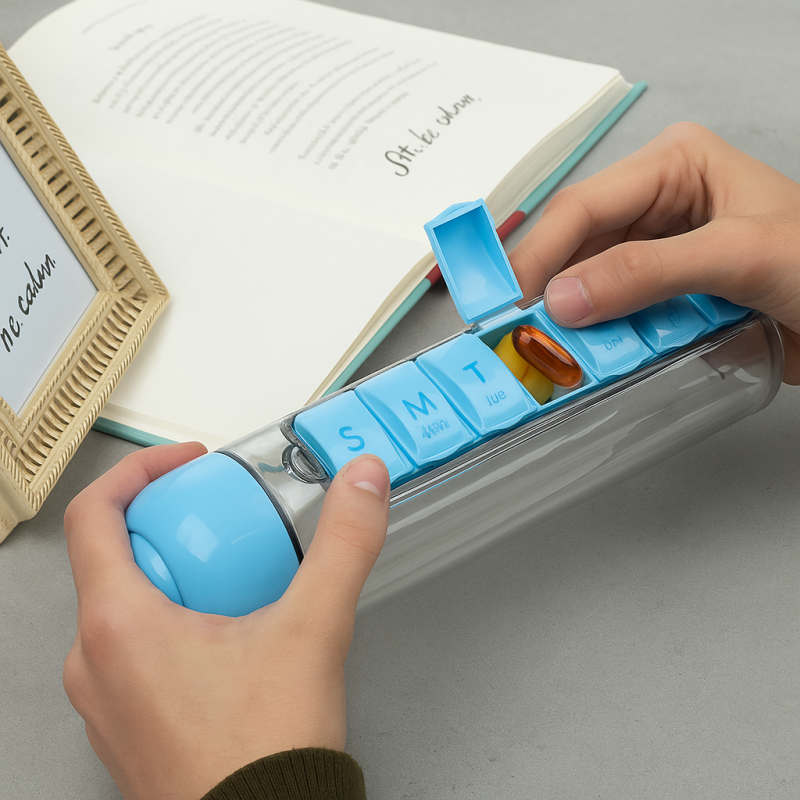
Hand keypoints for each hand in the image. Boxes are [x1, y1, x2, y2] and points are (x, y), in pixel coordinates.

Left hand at [62, 442, 389, 799]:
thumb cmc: (262, 756)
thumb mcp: (313, 630)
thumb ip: (342, 545)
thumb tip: (361, 482)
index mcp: (117, 625)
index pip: (94, 515)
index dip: (138, 472)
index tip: (185, 465)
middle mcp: (94, 662)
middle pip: (113, 558)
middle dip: (171, 525)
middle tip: (224, 522)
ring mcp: (105, 699)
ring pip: (123, 606)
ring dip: (173, 574)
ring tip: (232, 576)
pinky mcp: (127, 724)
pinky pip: (133, 649)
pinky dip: (172, 620)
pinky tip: (227, 634)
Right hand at [510, 122, 799, 383]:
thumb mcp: (739, 256)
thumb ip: (648, 272)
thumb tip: (562, 299)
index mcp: (673, 166)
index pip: (585, 206)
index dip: (539, 254)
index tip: (508, 304)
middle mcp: (658, 203)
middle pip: (577, 244)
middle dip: (546, 287)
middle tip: (509, 331)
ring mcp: (658, 251)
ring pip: (588, 281)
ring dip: (567, 317)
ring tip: (536, 348)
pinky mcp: (663, 294)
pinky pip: (613, 311)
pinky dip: (595, 336)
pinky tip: (580, 354)